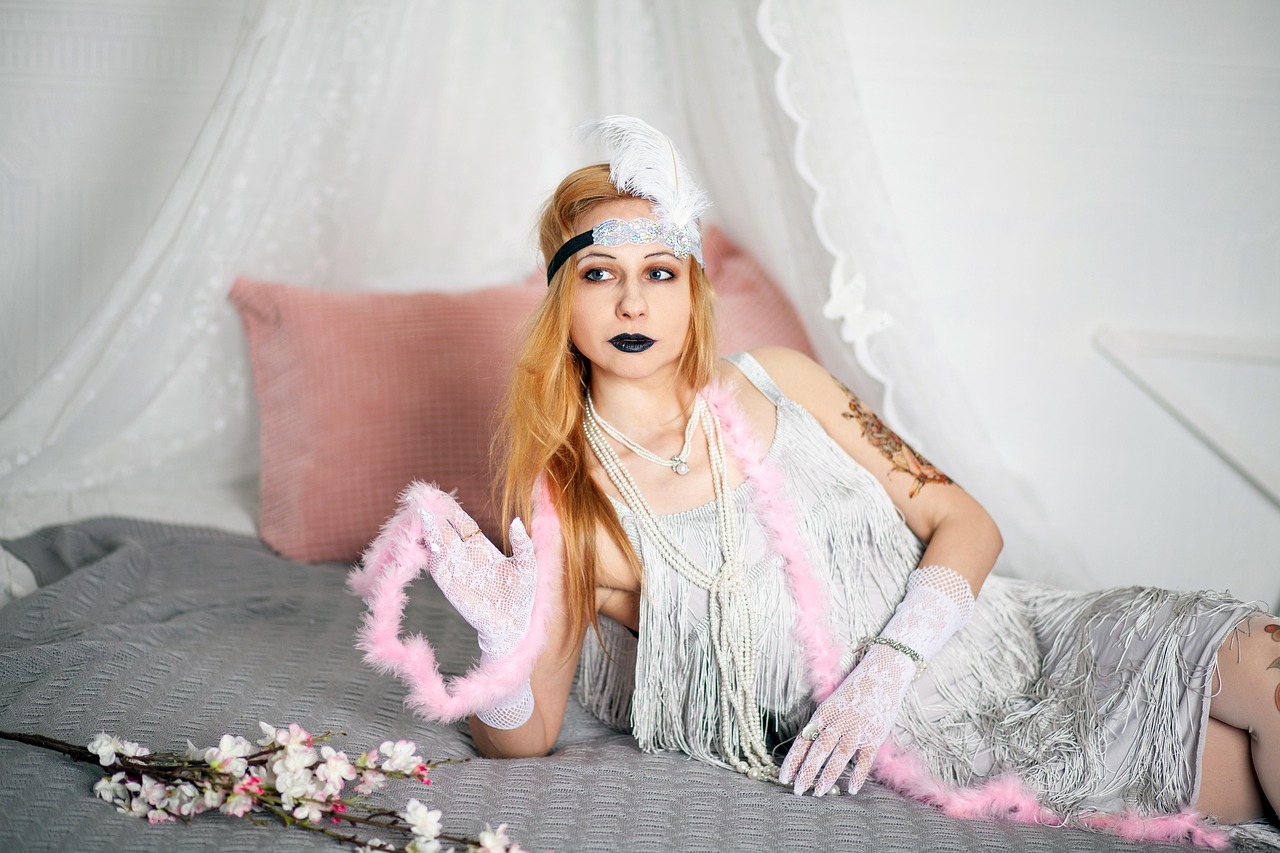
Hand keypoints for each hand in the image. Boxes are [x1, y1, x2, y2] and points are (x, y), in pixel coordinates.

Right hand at [417, 490, 536, 660]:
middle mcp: (464, 555)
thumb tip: (516, 520)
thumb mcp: (527, 565)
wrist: (512, 625)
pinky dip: (431, 554)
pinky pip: (437, 566)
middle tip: (419, 496)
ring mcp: (455, 569)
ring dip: (428, 530)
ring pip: (437, 544)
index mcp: (481, 547)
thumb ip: (523, 544)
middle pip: (444, 529)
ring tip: (420, 513)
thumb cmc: (521, 595)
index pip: (461, 522)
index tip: (436, 494)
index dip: (449, 508)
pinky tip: (428, 541)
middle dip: (432, 514)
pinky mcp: (450, 585)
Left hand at [779, 643, 912, 795]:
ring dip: (828, 775)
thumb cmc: (854, 690)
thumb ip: (822, 724)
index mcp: (824, 712)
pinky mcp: (875, 734)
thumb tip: (806, 748)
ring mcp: (858, 727)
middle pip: (818, 749)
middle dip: (806, 771)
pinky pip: (865, 758)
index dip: (793, 760)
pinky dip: (859, 775)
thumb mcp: (832, 702)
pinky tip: (851, 789)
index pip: (804, 739)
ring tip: (818, 792)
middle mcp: (839, 720)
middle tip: (797, 790)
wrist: (883, 673)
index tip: (783, 777)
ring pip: (839, 755)